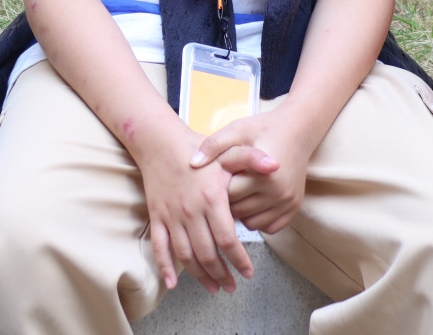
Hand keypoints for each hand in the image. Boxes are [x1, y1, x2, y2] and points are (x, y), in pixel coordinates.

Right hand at [135, 124, 253, 294]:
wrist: (161, 144)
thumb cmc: (196, 149)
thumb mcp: (227, 153)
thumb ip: (252, 159)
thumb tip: (275, 166)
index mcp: (211, 199)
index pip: (227, 239)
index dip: (239, 260)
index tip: (248, 272)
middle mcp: (190, 212)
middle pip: (207, 253)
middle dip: (222, 274)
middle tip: (232, 286)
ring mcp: (172, 217)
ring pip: (186, 256)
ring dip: (200, 276)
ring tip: (213, 288)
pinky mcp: (157, 218)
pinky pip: (160, 248)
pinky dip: (165, 268)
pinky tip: (172, 283)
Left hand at [191, 111, 315, 234]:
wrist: (297, 130)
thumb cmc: (263, 129)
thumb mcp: (237, 130)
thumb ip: (214, 145)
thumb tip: (193, 163)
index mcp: (263, 174)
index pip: (227, 195)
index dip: (214, 188)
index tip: (212, 179)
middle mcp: (278, 193)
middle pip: (238, 212)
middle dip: (225, 202)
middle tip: (221, 187)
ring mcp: (288, 203)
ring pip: (251, 223)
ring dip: (240, 213)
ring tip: (236, 193)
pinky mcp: (294, 209)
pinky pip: (268, 227)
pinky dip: (257, 219)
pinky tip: (252, 201)